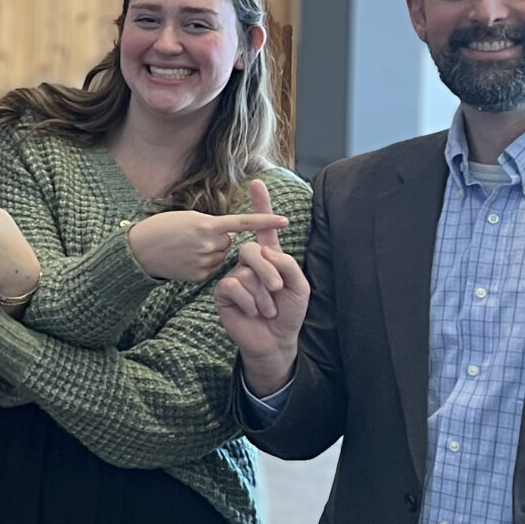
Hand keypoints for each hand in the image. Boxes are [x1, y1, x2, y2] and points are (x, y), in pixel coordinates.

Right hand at [127, 180, 291, 281]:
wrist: (139, 251)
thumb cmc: (163, 228)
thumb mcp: (189, 218)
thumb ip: (213, 225)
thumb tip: (230, 235)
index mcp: (207, 225)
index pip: (244, 223)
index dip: (266, 222)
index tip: (285, 221)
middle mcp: (209, 244)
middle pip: (229, 242)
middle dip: (220, 239)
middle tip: (196, 236)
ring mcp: (204, 262)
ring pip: (221, 256)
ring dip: (212, 252)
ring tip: (188, 249)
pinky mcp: (199, 276)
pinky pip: (212, 269)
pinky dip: (204, 264)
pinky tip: (187, 261)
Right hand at [213, 207, 307, 394]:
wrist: (275, 340)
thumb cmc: (290, 313)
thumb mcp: (300, 286)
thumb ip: (287, 264)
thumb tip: (265, 252)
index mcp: (270, 258)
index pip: (264, 229)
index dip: (261, 206)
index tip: (257, 183)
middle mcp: (251, 264)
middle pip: (252, 250)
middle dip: (268, 271)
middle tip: (278, 291)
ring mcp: (235, 277)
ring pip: (245, 272)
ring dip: (262, 295)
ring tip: (267, 310)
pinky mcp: (224, 294)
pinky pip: (232, 287)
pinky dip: (248, 301)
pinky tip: (252, 312)